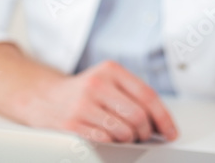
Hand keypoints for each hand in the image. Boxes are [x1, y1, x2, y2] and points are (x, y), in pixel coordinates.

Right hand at [28, 60, 177, 142]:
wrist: (43, 98)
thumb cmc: (83, 92)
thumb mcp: (107, 81)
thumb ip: (132, 94)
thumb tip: (161, 121)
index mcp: (110, 70)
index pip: (147, 95)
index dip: (164, 117)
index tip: (171, 131)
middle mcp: (96, 84)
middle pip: (138, 116)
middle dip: (146, 131)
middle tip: (144, 135)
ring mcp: (82, 105)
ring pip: (124, 131)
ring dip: (129, 139)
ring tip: (125, 136)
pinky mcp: (71, 125)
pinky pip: (105, 140)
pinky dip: (112, 143)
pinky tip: (109, 137)